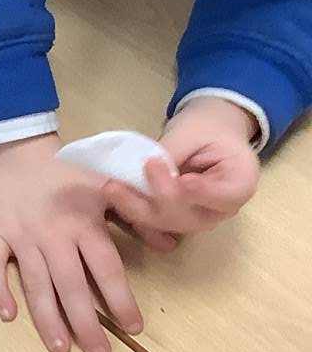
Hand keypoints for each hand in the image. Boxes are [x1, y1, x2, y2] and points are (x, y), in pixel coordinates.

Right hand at [0, 133, 141, 351]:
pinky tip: (7, 315)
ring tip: (60, 348)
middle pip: (72, 287)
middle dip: (87, 324)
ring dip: (47, 318)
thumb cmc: (62, 169)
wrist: (14, 144)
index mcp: (84, 224)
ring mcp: (20, 236)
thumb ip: (134, 218)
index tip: (133, 328)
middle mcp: (54, 236)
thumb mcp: (105, 187)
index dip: (120, 300)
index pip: (106, 270)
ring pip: (35, 284)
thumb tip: (169, 244)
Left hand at [104, 97, 259, 241]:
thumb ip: (174, 152)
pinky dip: (131, 211)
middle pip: (192, 216)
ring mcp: (196, 218)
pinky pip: (152, 222)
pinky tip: (112, 195)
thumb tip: (145, 170)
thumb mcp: (194, 131)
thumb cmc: (207, 128)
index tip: (184, 181)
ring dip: (138, 208)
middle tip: (145, 168)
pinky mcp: (173, 218)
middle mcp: (220, 210)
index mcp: (240, 183)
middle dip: (163, 197)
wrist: (206, 134)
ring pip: (168, 223)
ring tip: (113, 187)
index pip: (226, 196)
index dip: (203, 193)